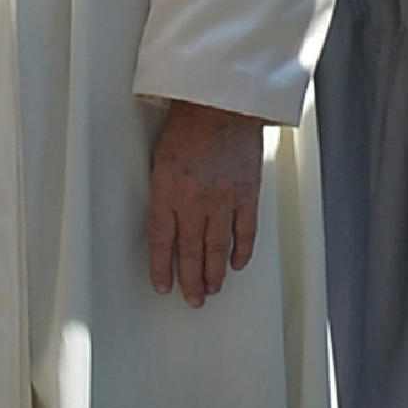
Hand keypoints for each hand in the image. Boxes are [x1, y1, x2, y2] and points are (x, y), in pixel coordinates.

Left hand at [145, 99, 264, 307]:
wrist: (220, 108)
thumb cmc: (186, 127)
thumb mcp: (160, 161)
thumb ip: (163, 193)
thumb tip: (165, 222)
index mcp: (166, 193)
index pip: (161, 241)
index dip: (162, 267)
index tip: (162, 286)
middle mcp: (193, 202)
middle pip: (190, 252)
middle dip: (189, 279)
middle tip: (191, 300)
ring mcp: (223, 201)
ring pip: (217, 248)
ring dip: (213, 273)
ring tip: (210, 291)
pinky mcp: (247, 195)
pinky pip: (245, 231)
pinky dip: (241, 251)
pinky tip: (235, 265)